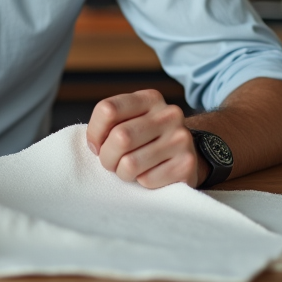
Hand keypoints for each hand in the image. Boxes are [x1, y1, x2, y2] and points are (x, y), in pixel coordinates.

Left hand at [86, 89, 200, 188]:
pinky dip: (142, 182)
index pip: (108, 109)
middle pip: (120, 137)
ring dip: (122, 172)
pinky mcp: (187, 164)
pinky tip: (150, 174)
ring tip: (129, 169)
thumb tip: (94, 144)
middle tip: (111, 162)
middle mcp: (168, 114)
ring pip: (130, 163)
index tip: (97, 145)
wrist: (187, 155)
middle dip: (107, 157)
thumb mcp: (131, 120)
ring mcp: (181, 139)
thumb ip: (109, 123)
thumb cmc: (147, 139)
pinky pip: (147, 180)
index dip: (95, 132)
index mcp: (149, 98)